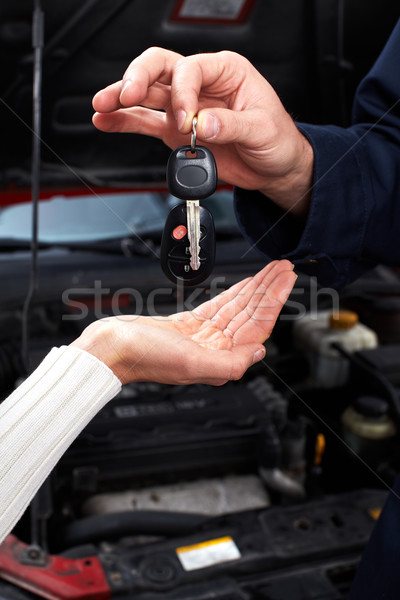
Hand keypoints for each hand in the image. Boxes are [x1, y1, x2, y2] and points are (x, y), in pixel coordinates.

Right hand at [71, 260, 295, 384]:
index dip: (274, 302)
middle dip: (269, 290)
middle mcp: (215, 349)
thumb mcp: (192, 363)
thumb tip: (260, 351)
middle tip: (285, 269)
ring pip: (237, 308)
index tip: (287, 281)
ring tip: (272, 271)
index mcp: (220, 360)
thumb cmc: (144, 358)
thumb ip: (230, 362)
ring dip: (256, 288)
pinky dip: (234, 293)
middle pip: (251, 314)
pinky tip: (246, 284)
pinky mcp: (189, 324)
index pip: (256, 327)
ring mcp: (203, 336)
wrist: (112, 347)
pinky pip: (219, 305)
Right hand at [92, 48, 312, 215]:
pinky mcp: (176, 131)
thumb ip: (230, 125)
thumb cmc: (277, 140)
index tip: (185, 120)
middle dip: (139, 78)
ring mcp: (185, 108)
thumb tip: (202, 123)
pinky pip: (145, 122)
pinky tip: (107, 120)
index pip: (191, 68)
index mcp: (225, 72)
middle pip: (161, 67)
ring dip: (123, 98)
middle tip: (126, 92)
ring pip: (148, 94)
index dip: (182, 92)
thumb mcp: (262, 129)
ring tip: (103, 105)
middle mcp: (201, 85)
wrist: (274, 168)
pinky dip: (125, 121)